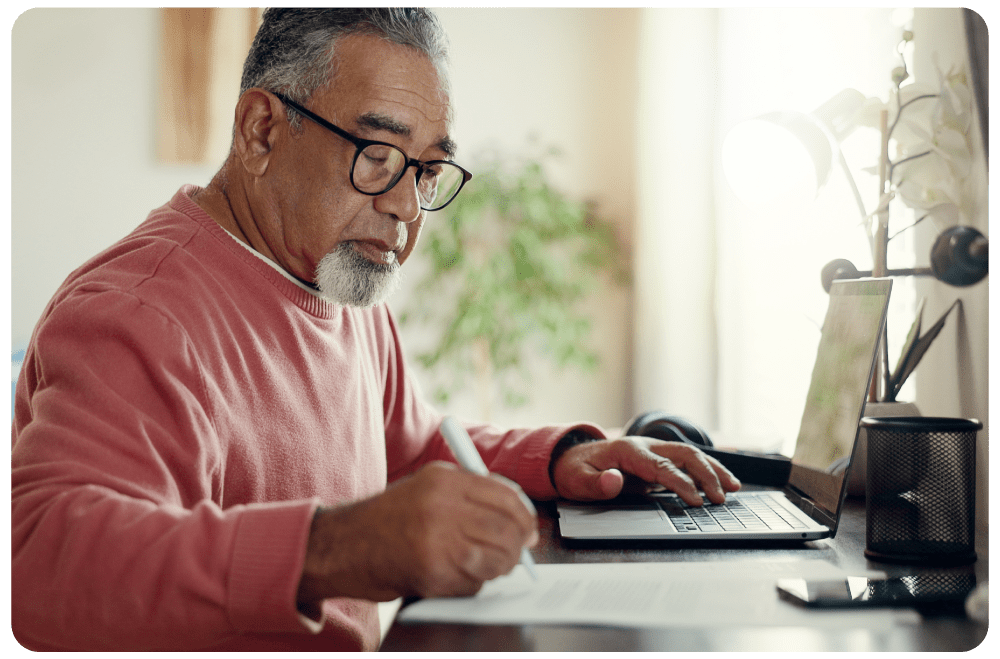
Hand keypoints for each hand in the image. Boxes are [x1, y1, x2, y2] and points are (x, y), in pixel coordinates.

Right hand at [296, 461, 537, 611]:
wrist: (343, 545)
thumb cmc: (388, 518)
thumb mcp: (428, 489)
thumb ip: (470, 495)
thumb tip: (520, 517)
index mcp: (444, 480)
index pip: (506, 496)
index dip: (524, 516)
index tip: (529, 528)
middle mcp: (442, 507)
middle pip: (507, 528)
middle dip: (518, 545)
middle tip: (517, 552)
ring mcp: (437, 541)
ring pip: (497, 557)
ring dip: (500, 566)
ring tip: (485, 564)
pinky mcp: (432, 573)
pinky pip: (474, 582)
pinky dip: (474, 583)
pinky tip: (456, 575)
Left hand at [551, 436, 740, 505]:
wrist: (571, 459)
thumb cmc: (575, 470)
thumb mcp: (576, 480)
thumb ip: (595, 484)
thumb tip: (614, 481)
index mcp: (628, 451)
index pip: (661, 466)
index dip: (681, 483)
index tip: (697, 500)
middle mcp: (645, 446)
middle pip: (684, 454)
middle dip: (707, 474)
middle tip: (722, 497)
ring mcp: (653, 451)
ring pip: (690, 455)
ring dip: (713, 470)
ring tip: (734, 488)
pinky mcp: (657, 460)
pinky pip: (686, 463)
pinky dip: (705, 472)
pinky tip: (720, 484)